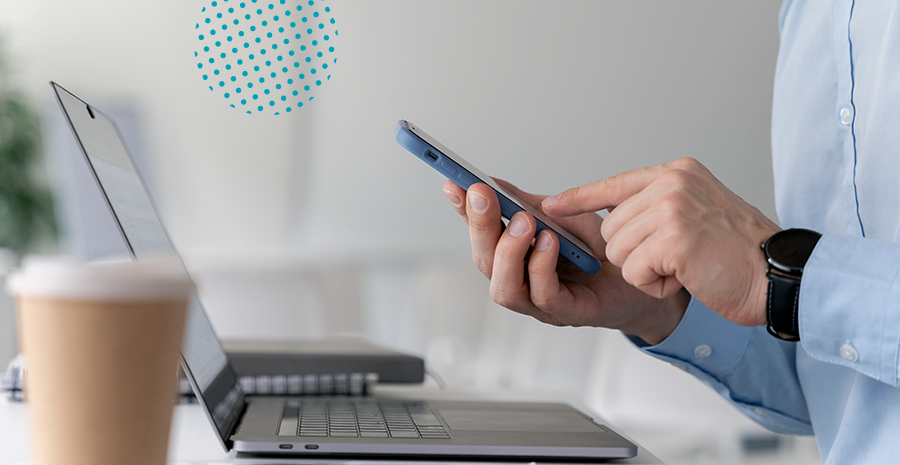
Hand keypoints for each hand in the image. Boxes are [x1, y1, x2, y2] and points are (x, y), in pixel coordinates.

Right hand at [442, 179, 689, 344]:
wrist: (646, 277)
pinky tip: (549, 242)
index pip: (479, 234)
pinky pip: (542, 295)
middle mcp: (521, 282)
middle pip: (484, 261)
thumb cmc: (603, 252)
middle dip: (479, 225)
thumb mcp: (565, 217)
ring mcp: (540, 303)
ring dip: (508, 251)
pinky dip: (540, 266)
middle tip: (482, 194)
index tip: (453, 182)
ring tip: (524, 222)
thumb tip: (493, 183)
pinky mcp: (567, 313)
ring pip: (504, 287)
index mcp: (516, 257)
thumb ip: (530, 204)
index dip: (463, 211)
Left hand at [541, 157, 780, 326]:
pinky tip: (685, 277)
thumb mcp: (697, 210)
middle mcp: (672, 182)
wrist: (778, 275)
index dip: (580, 198)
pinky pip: (632, 271)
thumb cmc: (739, 252)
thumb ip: (658, 205)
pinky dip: (654, 285)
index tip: (550, 205)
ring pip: (617, 250)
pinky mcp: (672, 238)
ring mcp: (672, 207)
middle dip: (633, 253)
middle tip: (676, 257)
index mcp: (676, 172)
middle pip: (610, 227)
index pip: (614, 183)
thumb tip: (612, 215)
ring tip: (684, 266)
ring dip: (645, 270)